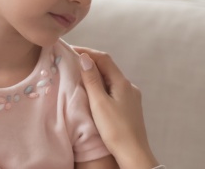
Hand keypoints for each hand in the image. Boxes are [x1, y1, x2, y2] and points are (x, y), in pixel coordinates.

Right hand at [75, 47, 158, 168]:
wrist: (134, 153)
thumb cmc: (116, 129)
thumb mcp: (99, 103)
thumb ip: (92, 80)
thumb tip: (85, 58)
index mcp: (122, 83)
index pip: (104, 59)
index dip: (87, 52)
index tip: (71, 50)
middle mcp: (129, 87)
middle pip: (108, 68)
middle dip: (91, 62)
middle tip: (72, 61)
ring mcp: (131, 97)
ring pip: (111, 79)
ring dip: (96, 75)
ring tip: (79, 76)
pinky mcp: (129, 108)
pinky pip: (114, 90)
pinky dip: (102, 86)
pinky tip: (94, 93)